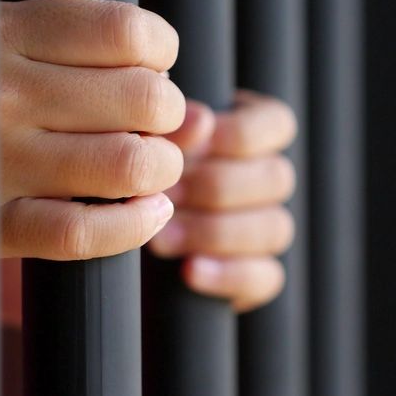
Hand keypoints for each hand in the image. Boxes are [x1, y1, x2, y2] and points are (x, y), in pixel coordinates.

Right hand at [0, 0, 185, 259]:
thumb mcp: (2, 41)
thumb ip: (87, 55)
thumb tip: (200, 113)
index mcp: (4, 32)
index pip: (125, 31)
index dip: (161, 50)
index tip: (149, 64)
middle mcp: (0, 93)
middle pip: (142, 98)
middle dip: (168, 115)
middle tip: (153, 124)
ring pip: (127, 165)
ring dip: (164, 169)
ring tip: (154, 167)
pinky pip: (84, 235)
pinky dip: (136, 225)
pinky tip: (152, 212)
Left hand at [149, 90, 296, 311]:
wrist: (118, 229)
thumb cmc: (141, 172)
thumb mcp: (151, 146)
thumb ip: (175, 130)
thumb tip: (199, 119)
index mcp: (255, 134)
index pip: (278, 124)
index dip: (243, 134)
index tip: (199, 145)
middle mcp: (269, 179)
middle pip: (277, 178)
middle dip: (218, 187)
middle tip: (169, 194)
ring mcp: (268, 227)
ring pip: (274, 227)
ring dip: (215, 232)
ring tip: (163, 236)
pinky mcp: (260, 273)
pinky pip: (266, 276)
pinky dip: (228, 273)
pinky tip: (189, 270)